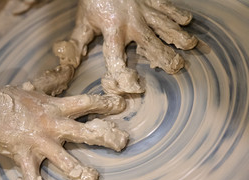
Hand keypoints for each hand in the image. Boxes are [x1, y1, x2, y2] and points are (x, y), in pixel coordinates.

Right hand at [0, 85, 128, 179]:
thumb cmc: (12, 98)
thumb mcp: (37, 87)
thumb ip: (54, 80)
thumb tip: (67, 68)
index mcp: (56, 107)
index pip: (85, 102)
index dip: (105, 103)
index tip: (122, 105)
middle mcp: (52, 125)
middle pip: (84, 131)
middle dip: (105, 137)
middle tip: (122, 143)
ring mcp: (39, 142)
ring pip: (64, 160)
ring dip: (79, 171)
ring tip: (93, 179)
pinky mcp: (24, 157)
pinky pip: (31, 178)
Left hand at [53, 0, 197, 94]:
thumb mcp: (82, 21)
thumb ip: (79, 42)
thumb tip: (73, 62)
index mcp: (112, 30)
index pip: (116, 58)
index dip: (122, 75)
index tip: (133, 87)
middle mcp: (131, 22)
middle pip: (150, 43)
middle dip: (165, 56)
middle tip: (177, 67)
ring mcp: (143, 9)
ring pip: (163, 25)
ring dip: (177, 36)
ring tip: (190, 46)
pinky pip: (166, 6)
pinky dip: (177, 13)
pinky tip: (187, 21)